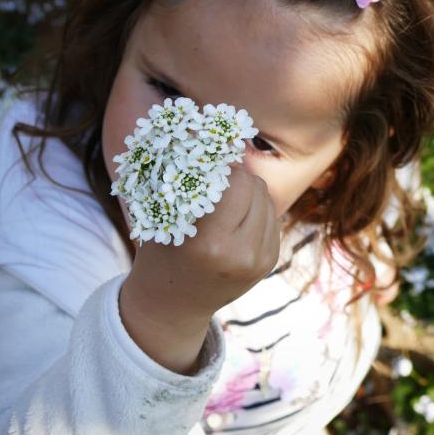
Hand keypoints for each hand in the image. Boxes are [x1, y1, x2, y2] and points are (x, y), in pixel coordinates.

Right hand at [119, 165, 280, 372]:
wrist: (174, 304)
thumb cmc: (161, 251)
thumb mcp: (165, 216)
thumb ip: (189, 179)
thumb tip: (205, 130)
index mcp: (210, 243)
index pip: (238, 182)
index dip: (223, 168)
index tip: (207, 167)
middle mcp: (240, 254)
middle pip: (255, 187)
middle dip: (236, 178)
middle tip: (214, 183)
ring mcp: (259, 261)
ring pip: (267, 199)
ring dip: (247, 192)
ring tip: (222, 204)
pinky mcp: (269, 262)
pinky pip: (271, 216)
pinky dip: (255, 210)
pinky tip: (233, 220)